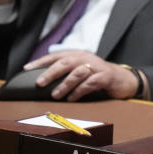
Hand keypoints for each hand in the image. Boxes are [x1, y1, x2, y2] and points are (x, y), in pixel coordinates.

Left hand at [23, 51, 139, 100]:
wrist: (125, 80)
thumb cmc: (100, 77)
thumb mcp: (83, 71)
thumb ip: (67, 72)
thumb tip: (44, 81)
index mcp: (78, 55)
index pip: (56, 56)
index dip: (41, 61)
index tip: (27, 69)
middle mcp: (87, 58)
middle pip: (65, 62)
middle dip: (50, 72)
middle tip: (40, 83)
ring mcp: (97, 67)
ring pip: (76, 73)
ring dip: (64, 85)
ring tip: (55, 95)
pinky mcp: (105, 77)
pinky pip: (89, 83)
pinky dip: (78, 91)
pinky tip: (72, 98)